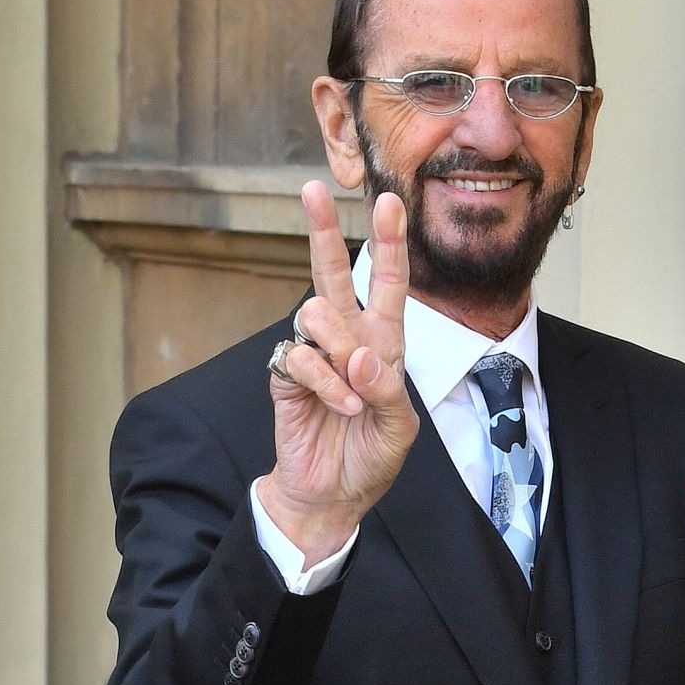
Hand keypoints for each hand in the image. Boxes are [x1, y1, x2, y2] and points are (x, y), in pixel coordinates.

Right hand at [257, 183, 419, 563]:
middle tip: (310, 188)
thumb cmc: (371, 457)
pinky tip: (340, 407)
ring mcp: (313, 355)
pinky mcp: (285, 376)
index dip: (388, 244)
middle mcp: (346, 340)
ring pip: (317, 313)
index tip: (389, 202)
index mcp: (383, 343)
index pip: (386, 285)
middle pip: (331, 273)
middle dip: (321, 230)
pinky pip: (300, 357)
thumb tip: (362, 357)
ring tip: (354, 394)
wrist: (332, 496)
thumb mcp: (400, 428)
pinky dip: (325, 383)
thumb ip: (388, 389)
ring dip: (340, 350)